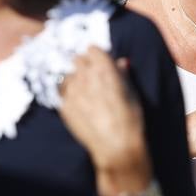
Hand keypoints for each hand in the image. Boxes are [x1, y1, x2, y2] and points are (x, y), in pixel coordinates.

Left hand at [59, 48, 148, 177]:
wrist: (116, 146)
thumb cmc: (130, 119)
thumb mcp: (132, 93)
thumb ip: (123, 74)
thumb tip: (120, 62)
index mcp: (104, 68)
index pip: (93, 49)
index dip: (97, 55)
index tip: (100, 61)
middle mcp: (85, 75)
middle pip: (78, 60)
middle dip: (85, 65)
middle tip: (92, 76)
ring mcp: (71, 91)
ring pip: (68, 76)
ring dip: (75, 80)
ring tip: (85, 92)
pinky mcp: (63, 106)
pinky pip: (62, 93)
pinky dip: (69, 95)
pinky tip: (79, 105)